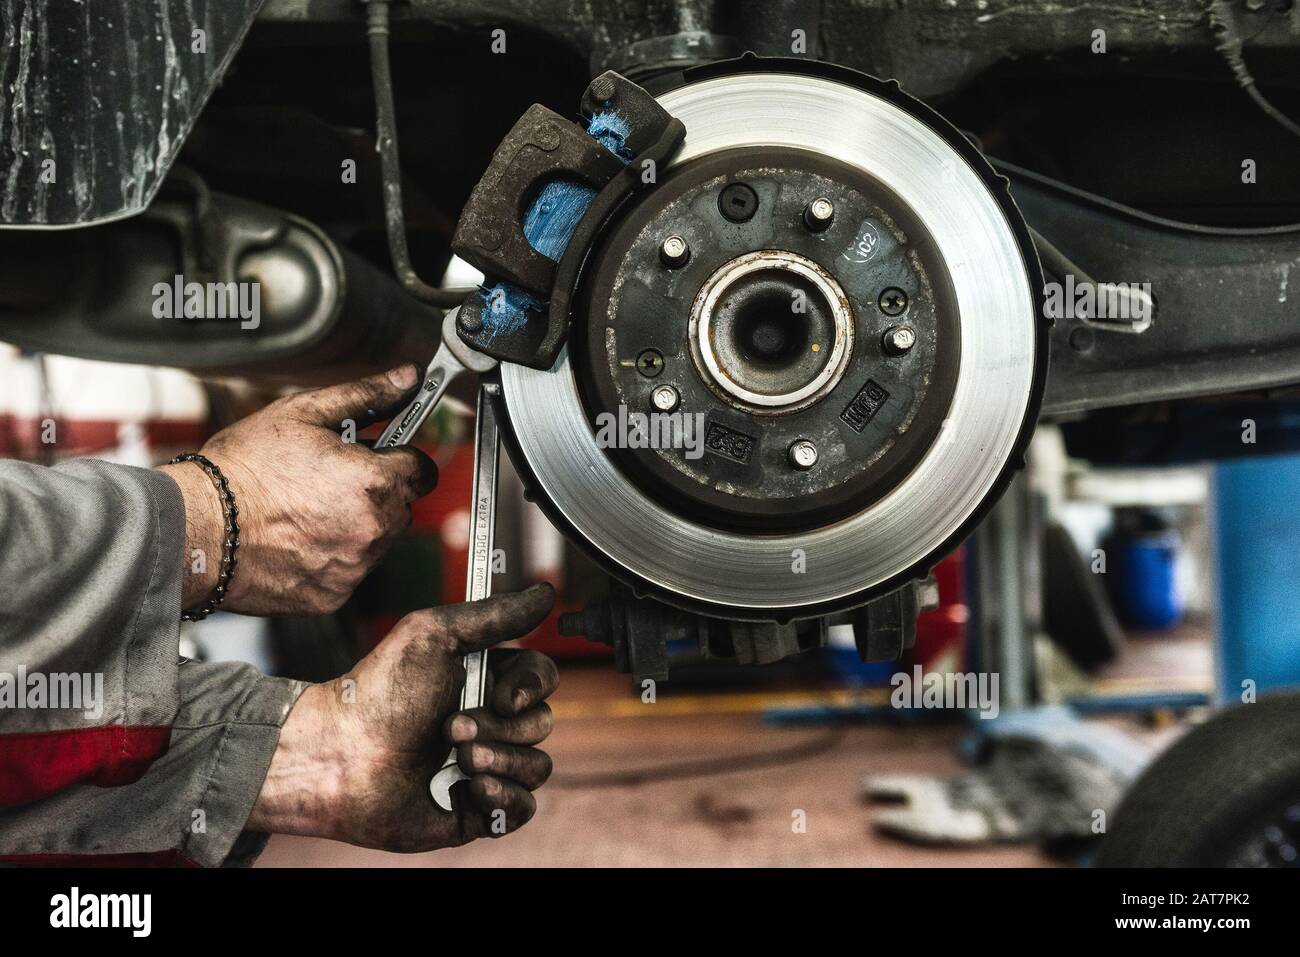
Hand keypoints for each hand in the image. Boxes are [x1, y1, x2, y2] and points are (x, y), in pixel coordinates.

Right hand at [161, 365, 437, 614]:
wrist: (197, 527)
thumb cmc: (243, 469)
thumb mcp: (304, 413)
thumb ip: (367, 395)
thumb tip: (407, 378)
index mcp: (375, 482)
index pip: (423, 470)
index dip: (400, 458)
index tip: (379, 456)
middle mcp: (374, 528)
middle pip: (401, 506)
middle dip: (376, 491)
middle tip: (328, 480)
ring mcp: (355, 566)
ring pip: (376, 540)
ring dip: (356, 525)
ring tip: (306, 510)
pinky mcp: (333, 594)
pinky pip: (349, 571)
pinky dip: (332, 557)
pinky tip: (296, 539)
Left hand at [247, 584, 557, 851]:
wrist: (341, 756)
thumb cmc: (379, 692)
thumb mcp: (435, 634)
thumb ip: (495, 613)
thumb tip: (547, 591)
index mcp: (484, 681)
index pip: (542, 680)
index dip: (532, 688)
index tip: (503, 696)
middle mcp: (489, 724)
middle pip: (541, 724)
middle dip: (500, 728)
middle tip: (450, 728)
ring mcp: (484, 768)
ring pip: (536, 767)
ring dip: (499, 760)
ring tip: (454, 758)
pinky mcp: (476, 811)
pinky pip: (522, 808)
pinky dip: (503, 797)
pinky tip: (469, 787)